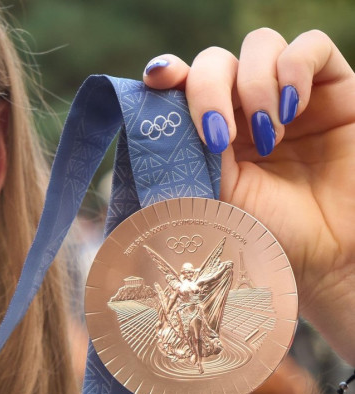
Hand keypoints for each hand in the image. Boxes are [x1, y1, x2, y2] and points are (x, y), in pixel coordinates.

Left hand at [144, 29, 354, 363]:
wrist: (326, 260)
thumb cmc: (263, 237)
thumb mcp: (207, 197)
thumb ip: (181, 156)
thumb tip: (147, 121)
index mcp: (205, 130)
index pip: (180, 82)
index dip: (166, 72)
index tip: (159, 80)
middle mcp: (243, 108)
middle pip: (214, 62)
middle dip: (208, 90)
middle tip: (217, 139)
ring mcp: (286, 95)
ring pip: (258, 45)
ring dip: (253, 84)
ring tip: (269, 136)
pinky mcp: (333, 88)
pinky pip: (310, 46)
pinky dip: (294, 68)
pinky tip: (293, 109)